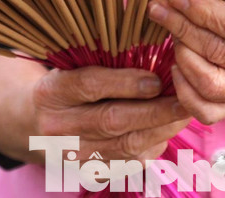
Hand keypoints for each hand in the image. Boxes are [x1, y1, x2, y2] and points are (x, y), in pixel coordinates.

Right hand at [30, 66, 190, 161]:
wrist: (40, 124)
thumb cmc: (68, 83)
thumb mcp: (74, 64)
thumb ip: (106, 58)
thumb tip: (154, 53)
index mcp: (51, 92)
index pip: (88, 85)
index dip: (124, 83)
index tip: (156, 80)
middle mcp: (58, 127)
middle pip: (111, 121)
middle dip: (154, 111)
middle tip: (184, 100)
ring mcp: (74, 154)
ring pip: (126, 145)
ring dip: (161, 129)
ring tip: (184, 112)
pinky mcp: (91, 171)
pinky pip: (130, 161)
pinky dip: (155, 144)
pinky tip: (169, 128)